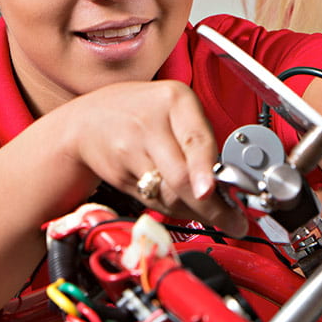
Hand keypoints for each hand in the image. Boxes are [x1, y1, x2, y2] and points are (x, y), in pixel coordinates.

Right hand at [57, 80, 247, 236]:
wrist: (88, 120)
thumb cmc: (140, 112)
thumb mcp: (174, 109)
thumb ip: (201, 140)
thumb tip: (231, 183)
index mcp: (175, 100)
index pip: (195, 140)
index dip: (204, 170)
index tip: (212, 192)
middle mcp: (150, 124)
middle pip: (180, 177)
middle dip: (211, 207)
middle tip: (232, 221)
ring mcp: (131, 150)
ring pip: (169, 195)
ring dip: (195, 212)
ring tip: (211, 213)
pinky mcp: (120, 175)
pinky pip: (153, 202)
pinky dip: (172, 209)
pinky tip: (180, 203)